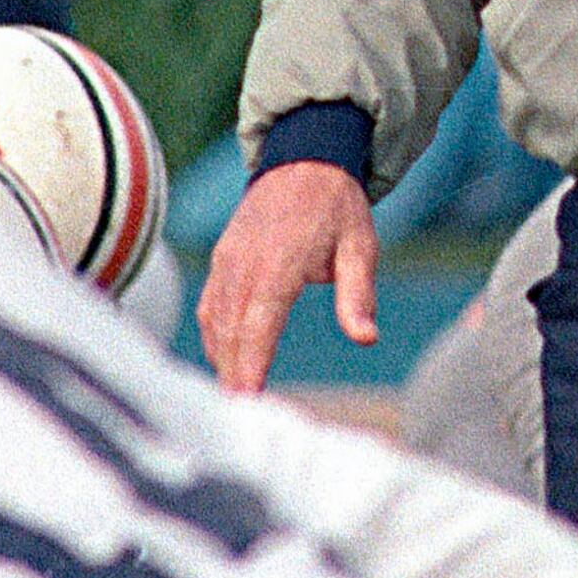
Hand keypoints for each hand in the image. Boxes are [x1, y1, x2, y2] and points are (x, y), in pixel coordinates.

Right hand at [197, 158, 377, 392]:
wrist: (305, 158)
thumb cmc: (338, 207)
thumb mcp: (360, 247)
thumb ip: (359, 295)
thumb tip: (366, 337)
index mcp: (279, 263)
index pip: (258, 324)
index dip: (249, 365)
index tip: (246, 401)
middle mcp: (245, 263)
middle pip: (231, 331)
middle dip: (233, 376)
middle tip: (241, 419)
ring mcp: (228, 260)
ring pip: (216, 321)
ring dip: (222, 361)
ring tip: (233, 401)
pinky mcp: (222, 259)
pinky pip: (211, 305)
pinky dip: (215, 337)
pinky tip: (226, 361)